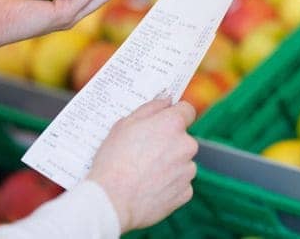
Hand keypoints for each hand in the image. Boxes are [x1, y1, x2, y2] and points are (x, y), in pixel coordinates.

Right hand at [87, 99, 197, 232]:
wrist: (112, 200)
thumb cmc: (114, 160)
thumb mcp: (124, 124)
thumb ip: (150, 108)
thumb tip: (166, 99)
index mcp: (172, 124)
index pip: (187, 110)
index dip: (174, 114)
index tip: (164, 121)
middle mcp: (186, 145)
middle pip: (183, 138)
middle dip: (168, 142)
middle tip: (144, 152)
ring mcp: (188, 170)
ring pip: (182, 161)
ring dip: (169, 164)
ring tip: (144, 173)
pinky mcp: (186, 192)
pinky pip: (180, 183)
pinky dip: (169, 184)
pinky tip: (149, 187)